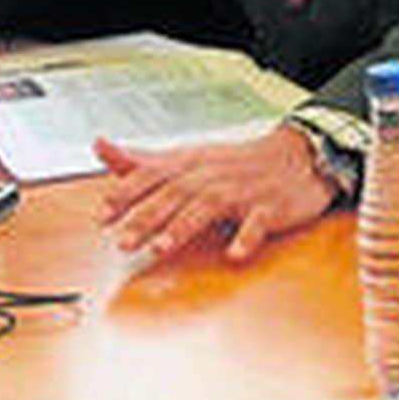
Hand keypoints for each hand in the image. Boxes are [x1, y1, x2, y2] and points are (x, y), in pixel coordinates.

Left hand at [94, 125, 335, 262]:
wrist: (296, 157)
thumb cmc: (235, 163)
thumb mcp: (188, 158)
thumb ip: (143, 160)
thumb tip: (101, 147)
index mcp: (192, 162)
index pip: (154, 173)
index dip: (127, 193)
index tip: (103, 215)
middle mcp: (214, 174)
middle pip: (176, 192)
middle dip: (148, 216)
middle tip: (123, 241)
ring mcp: (242, 191)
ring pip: (210, 206)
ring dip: (184, 226)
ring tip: (162, 247)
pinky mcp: (270, 208)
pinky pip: (258, 223)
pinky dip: (246, 236)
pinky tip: (234, 252)